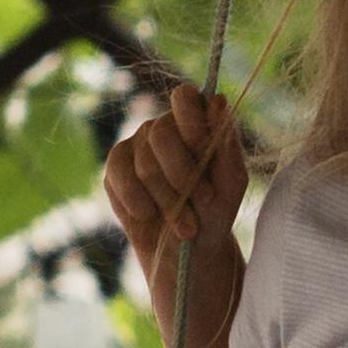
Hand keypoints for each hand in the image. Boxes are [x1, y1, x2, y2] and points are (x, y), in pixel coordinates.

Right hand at [104, 87, 246, 278]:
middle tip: (202, 200)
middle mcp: (163, 127)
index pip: (184, 96)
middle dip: (182, 174)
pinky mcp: (116, 167)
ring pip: (144, 163)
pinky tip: (150, 215)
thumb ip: (226, 142)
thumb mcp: (231, 181)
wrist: (187, 250)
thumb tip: (219, 99)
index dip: (190, 119)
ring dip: (168, 200)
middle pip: (161, 134)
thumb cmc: (215, 211)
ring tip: (186, 225)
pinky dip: (138, 201)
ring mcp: (136, 145)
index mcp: (195, 122)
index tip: (201, 150)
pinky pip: (121, 177)